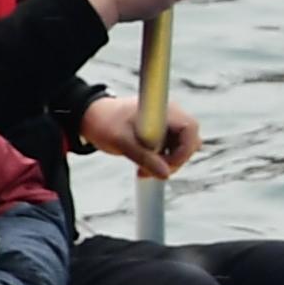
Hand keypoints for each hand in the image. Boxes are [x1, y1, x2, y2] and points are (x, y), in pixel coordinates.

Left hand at [80, 92, 201, 177]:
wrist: (93, 118)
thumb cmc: (105, 123)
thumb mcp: (122, 142)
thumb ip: (144, 158)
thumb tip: (165, 174)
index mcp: (162, 109)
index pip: (190, 128)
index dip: (185, 150)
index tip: (167, 165)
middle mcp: (170, 114)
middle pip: (190, 141)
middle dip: (175, 160)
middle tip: (152, 171)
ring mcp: (168, 123)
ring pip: (182, 148)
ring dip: (167, 162)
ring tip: (144, 169)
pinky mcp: (163, 132)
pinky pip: (173, 149)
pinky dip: (162, 160)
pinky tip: (145, 165)